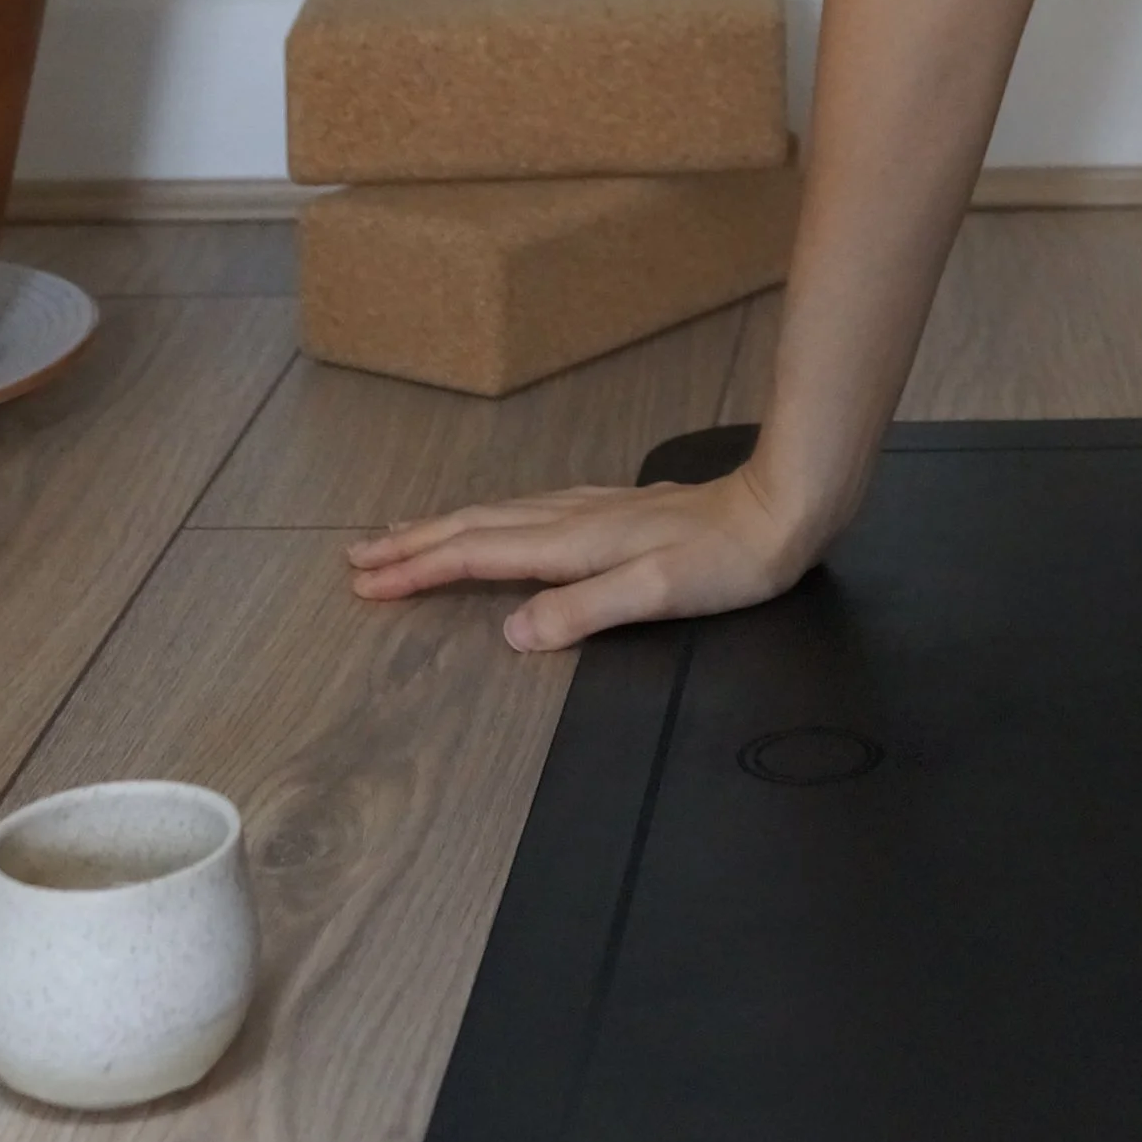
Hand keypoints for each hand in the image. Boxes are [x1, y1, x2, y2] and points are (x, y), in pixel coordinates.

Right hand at [345, 456, 824, 651]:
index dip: (420, 570)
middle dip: (414, 544)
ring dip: (445, 528)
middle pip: (475, 528)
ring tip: (404, 536)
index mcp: (574, 543)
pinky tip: (496, 524)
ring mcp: (594, 510)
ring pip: (499, 515)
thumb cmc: (729, 559)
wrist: (784, 508)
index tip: (366, 584)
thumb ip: (584, 611)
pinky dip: (490, 522)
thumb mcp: (658, 594)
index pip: (478, 555)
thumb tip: (512, 634)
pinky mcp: (616, 511)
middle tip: (357, 559)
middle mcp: (575, 519)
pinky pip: (528, 514)